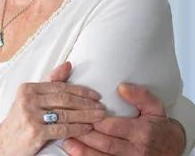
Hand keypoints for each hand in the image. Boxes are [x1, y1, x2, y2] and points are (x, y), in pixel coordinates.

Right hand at [0, 75, 104, 155]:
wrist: (3, 141)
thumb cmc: (21, 119)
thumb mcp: (31, 98)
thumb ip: (50, 82)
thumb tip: (68, 65)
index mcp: (27, 88)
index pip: (59, 86)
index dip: (80, 90)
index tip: (96, 95)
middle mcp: (28, 99)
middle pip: (64, 99)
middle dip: (86, 103)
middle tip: (101, 107)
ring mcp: (31, 116)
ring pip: (65, 114)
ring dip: (86, 115)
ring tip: (99, 117)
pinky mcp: (35, 132)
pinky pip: (62, 129)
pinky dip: (78, 128)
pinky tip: (88, 128)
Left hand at [62, 84, 185, 155]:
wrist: (170, 148)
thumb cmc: (157, 125)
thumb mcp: (155, 107)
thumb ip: (140, 96)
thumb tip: (122, 87)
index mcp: (141, 132)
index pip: (114, 126)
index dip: (95, 120)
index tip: (80, 112)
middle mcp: (135, 150)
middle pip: (105, 143)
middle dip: (85, 134)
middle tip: (68, 125)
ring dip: (83, 150)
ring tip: (66, 140)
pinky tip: (75, 152)